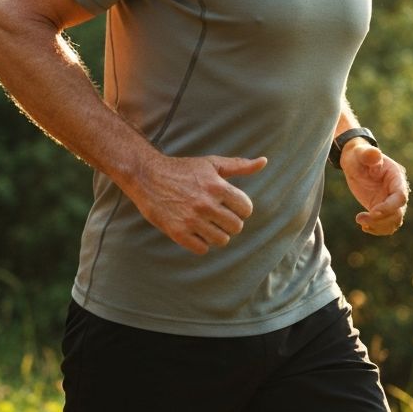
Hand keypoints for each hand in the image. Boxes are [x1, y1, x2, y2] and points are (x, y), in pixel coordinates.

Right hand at [127, 152, 267, 254]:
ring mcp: (192, 219)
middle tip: (218, 216)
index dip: (241, 208)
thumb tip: (264, 161)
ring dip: (217, 234)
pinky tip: (195, 231)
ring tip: (207, 224)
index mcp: (217, 186)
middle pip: (236, 227)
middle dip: (230, 222)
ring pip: (221, 240)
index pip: (246, 209)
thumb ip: (239, 165)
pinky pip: (202, 249)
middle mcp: (206, 204)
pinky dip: (201, 243)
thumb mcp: (212, 163)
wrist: (147, 176)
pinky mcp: (178, 232)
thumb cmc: (183, 169)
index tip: (231, 206)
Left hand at [340, 141, 408, 235]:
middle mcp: (396, 191)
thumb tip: (375, 154)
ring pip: (393, 222)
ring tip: (360, 221)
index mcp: (396, 177)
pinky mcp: (382, 209)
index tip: (373, 211)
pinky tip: (364, 226)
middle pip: (398, 213)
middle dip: (381, 219)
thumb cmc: (359, 155)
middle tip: (360, 219)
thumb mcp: (361, 153)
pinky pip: (385, 224)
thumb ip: (369, 154)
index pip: (400, 196)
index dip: (389, 207)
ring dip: (378, 226)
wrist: (356, 162)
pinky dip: (376, 229)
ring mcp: (390, 201)